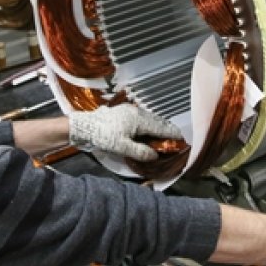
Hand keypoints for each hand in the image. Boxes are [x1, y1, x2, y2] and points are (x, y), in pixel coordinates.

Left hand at [68, 104, 182, 160]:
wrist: (84, 126)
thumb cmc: (103, 136)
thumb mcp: (122, 147)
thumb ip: (140, 151)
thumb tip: (155, 155)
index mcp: (139, 120)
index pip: (160, 128)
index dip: (171, 134)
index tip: (181, 138)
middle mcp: (137, 112)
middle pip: (157, 121)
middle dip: (167, 128)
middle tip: (176, 136)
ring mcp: (130, 111)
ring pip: (150, 118)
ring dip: (158, 125)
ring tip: (164, 132)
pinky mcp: (123, 112)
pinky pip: (142, 117)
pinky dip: (149, 123)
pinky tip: (147, 129)